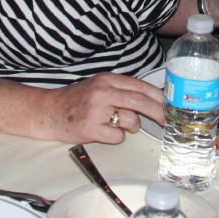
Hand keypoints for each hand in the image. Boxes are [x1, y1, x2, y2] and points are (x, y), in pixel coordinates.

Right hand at [40, 72, 164, 144]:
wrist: (49, 112)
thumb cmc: (77, 100)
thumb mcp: (99, 87)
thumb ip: (121, 90)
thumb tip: (153, 98)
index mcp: (107, 80)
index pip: (140, 86)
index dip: (158, 96)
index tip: (169, 105)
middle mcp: (102, 92)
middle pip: (140, 103)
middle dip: (158, 113)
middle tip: (166, 121)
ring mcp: (96, 111)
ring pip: (131, 120)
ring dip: (132, 126)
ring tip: (119, 124)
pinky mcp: (91, 129)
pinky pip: (118, 136)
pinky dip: (117, 137)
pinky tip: (106, 132)